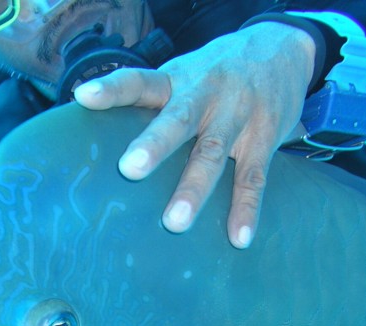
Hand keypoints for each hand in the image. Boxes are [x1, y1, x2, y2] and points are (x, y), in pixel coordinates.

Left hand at [74, 21, 315, 247]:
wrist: (282, 48)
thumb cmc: (214, 74)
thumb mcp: (182, 74)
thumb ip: (149, 102)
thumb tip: (93, 134)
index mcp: (177, 80)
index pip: (140, 81)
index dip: (112, 89)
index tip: (83, 98)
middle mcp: (206, 94)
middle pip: (178, 119)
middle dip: (154, 145)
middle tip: (129, 169)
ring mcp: (237, 116)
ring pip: (213, 154)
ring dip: (194, 189)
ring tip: (175, 223)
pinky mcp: (264, 137)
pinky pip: (254, 178)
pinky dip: (246, 209)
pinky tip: (238, 238)